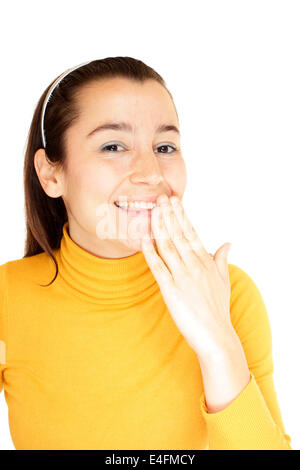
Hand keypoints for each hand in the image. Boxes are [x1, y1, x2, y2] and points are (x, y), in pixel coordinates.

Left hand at [141, 194, 234, 359]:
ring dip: (159, 226)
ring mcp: (183, 277)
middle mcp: (195, 266)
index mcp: (206, 262)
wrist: (216, 336)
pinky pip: (158, 267)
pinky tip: (144, 239)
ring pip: (168, 246)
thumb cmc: (218, 309)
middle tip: (160, 197)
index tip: (174, 201)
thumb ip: (221, 259)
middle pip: (179, 234)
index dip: (181, 215)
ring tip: (152, 210)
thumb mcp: (224, 281)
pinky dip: (150, 252)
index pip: (192, 233)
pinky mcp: (171, 290)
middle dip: (169, 214)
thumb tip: (227, 242)